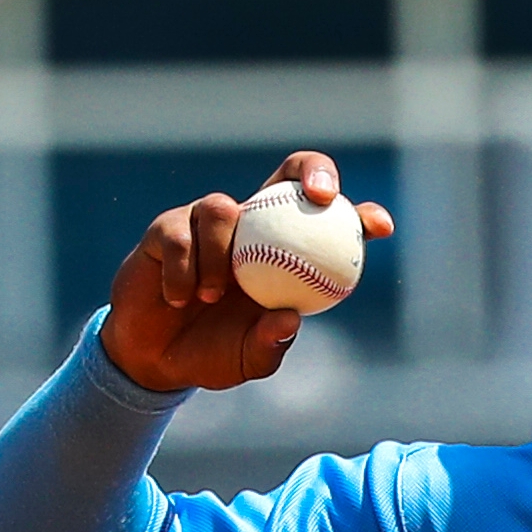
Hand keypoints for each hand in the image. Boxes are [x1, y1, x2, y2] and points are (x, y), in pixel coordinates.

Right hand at [101, 151, 394, 392]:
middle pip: (289, 173)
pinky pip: (179, 234)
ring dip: (220, 254)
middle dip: (312, 171)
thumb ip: (269, 344)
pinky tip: (180, 297)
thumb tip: (289, 318)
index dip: (359, 214)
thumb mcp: (248, 360)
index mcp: (285, 254)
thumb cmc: (212, 353)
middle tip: (320, 197)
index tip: (378, 226)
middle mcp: (252, 227)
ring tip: (212, 297)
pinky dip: (183, 269)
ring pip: (222, 209)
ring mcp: (208, 223)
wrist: (153, 358)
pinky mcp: (167, 229)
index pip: (328, 221)